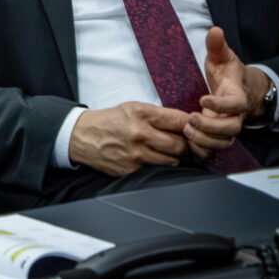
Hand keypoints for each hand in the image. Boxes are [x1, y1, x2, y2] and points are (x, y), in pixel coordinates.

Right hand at [69, 102, 191, 176]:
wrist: (82, 136)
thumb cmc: (110, 121)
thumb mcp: (133, 108)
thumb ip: (159, 115)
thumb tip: (187, 124)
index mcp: (142, 114)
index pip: (180, 121)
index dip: (193, 125)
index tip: (195, 128)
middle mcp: (140, 135)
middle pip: (181, 145)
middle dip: (187, 145)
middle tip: (187, 144)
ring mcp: (136, 155)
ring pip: (172, 161)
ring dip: (176, 158)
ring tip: (172, 152)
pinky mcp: (131, 170)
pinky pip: (156, 170)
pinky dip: (159, 166)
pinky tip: (154, 159)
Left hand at [184, 27, 252, 158]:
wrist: (238, 91)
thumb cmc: (228, 74)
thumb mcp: (222, 57)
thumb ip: (217, 46)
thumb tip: (214, 30)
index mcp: (237, 97)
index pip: (235, 105)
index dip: (221, 105)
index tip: (203, 99)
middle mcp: (234, 117)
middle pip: (231, 130)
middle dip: (211, 127)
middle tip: (191, 119)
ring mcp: (226, 129)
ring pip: (223, 143)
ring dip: (204, 140)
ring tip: (186, 130)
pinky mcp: (217, 138)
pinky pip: (213, 151)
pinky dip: (201, 150)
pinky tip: (185, 142)